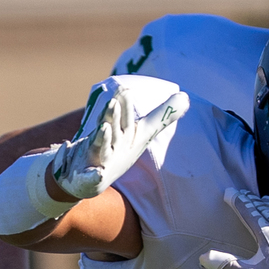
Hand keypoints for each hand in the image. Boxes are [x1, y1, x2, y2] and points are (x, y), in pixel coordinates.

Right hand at [51, 86, 188, 199]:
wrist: (83, 176)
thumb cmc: (117, 150)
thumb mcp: (141, 134)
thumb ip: (161, 117)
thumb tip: (185, 96)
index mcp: (121, 134)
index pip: (124, 118)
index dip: (125, 106)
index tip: (125, 89)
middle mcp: (108, 143)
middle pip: (112, 129)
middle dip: (112, 116)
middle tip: (113, 101)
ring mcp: (96, 160)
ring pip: (99, 148)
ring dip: (102, 138)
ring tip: (104, 128)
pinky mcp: (88, 178)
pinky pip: (91, 178)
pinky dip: (93, 176)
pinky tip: (98, 175)